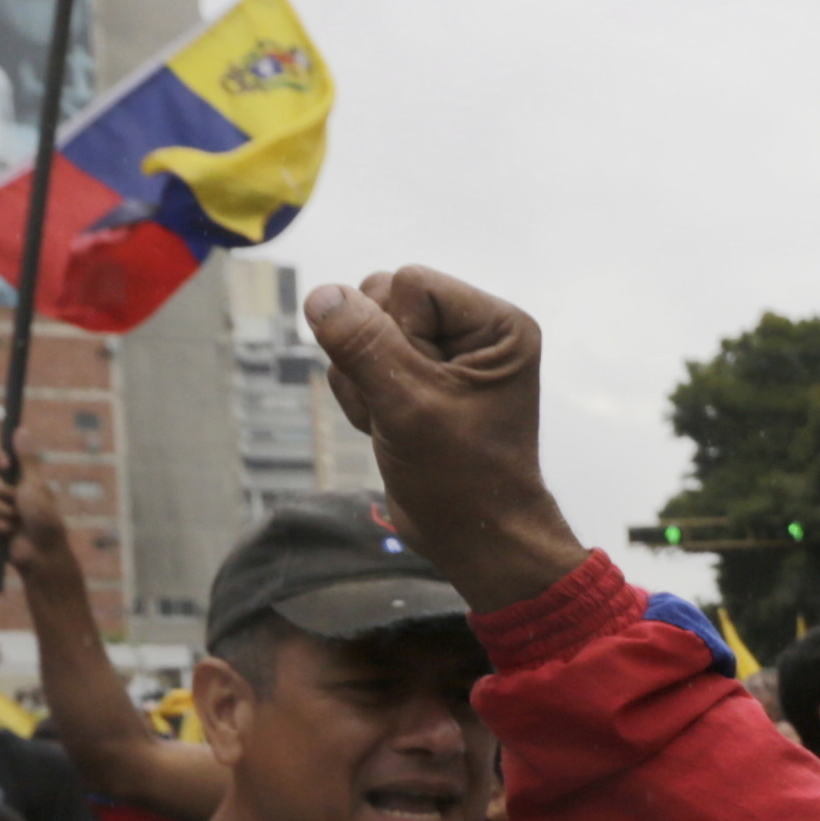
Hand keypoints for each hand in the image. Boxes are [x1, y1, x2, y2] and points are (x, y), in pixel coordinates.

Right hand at [0, 432, 77, 581]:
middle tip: (15, 499)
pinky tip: (10, 532)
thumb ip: (26, 458)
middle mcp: (1, 485)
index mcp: (16, 473)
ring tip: (17, 520)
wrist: (41, 554)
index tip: (5, 464)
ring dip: (1, 509)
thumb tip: (21, 429)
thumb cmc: (45, 519)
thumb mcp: (36, 485)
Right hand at [301, 268, 582, 608]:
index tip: (423, 388)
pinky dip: (360, 398)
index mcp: (496, 325)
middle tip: (406, 410)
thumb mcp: (409, 406)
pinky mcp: (414, 376)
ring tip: (397, 423)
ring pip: (359, 330)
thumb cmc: (462, 479)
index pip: (409, 283)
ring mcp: (440, 353)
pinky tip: (387, 429)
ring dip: (362, 382)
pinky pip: (356, 361)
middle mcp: (473, 330)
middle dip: (373, 359)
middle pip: (379, 298)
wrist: (471, 537)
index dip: (396, 334)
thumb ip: (364, 345)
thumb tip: (323, 295)